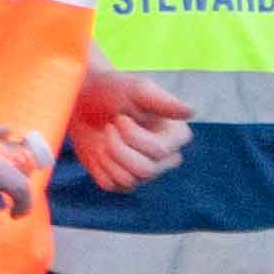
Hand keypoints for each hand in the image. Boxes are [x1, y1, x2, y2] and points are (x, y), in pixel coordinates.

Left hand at [69, 67, 193, 192]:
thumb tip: (190, 111)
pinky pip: (111, 184)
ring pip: (128, 180)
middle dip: (116, 146)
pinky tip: (99, 149)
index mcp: (176, 137)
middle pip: (145, 170)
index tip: (120, 117)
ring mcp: (146, 172)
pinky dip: (99, 166)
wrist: (82, 100)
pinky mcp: (124, 181)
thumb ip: (162, 100)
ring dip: (107, 155)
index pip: (158, 151)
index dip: (131, 135)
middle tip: (109, 127)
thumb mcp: (136, 89)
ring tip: (104, 137)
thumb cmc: (112, 91)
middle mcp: (167, 158)